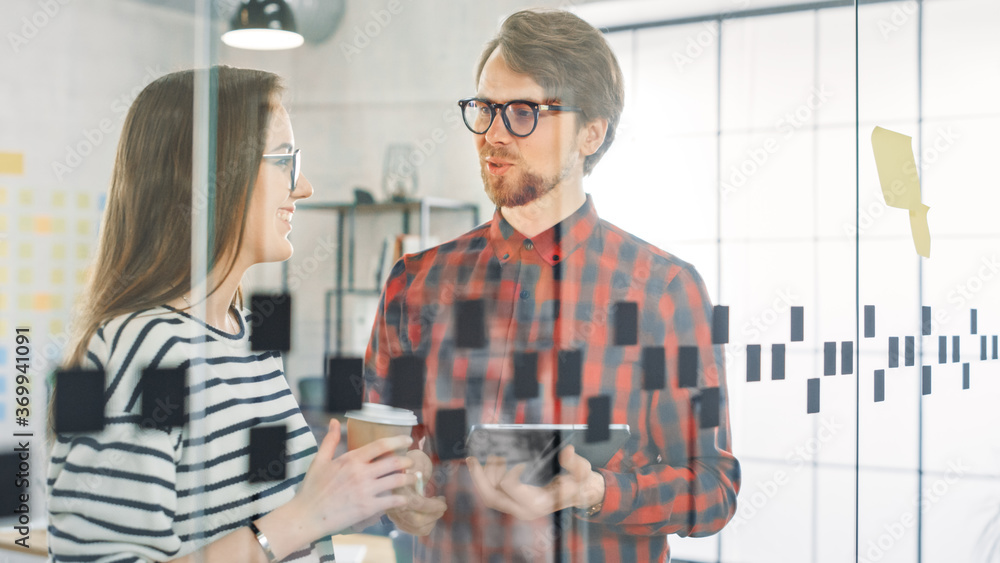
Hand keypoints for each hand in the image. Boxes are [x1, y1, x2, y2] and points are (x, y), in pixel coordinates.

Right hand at [289, 419, 415, 538]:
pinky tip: (405, 498)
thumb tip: (334, 421)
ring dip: (409, 479)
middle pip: (393, 462)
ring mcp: (366, 491)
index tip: (407, 440)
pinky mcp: (368, 508)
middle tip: (411, 462)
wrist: (306, 516)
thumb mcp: (319, 460)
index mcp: (351, 459)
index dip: (398, 441)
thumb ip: (330, 440)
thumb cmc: (312, 488)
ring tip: (414, 478)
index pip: (380, 445)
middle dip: (407, 461)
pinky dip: (402, 499)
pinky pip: (391, 501)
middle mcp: (361, 473)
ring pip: (396, 481)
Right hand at [386, 449, 447, 535]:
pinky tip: (430, 515)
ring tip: (436, 509)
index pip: (417, 503)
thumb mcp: (417, 460)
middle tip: (442, 506)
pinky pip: (413, 530)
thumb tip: (419, 477)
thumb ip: (418, 468)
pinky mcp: (397, 519)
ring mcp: (394, 513)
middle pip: (416, 520)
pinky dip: (425, 526)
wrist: (399, 467)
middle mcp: (393, 503)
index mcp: (398, 488)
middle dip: (434, 515)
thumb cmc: (412, 462)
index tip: (443, 501)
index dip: (433, 505)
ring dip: (431, 521)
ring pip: (416, 527)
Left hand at [465, 445, 604, 520]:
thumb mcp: (582, 471)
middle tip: (472, 458)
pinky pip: (492, 494)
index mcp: (537, 503)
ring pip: (489, 496)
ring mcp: (516, 508)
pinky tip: (487, 464)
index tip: (518, 459)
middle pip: (491, 497)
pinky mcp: (513, 504)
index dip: (508, 471)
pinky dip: (486, 480)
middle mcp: (523, 510)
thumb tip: (567, 451)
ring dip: (482, 476)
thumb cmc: (579, 481)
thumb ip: (575, 463)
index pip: (510, 487)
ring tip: (486, 456)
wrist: (579, 494)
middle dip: (479, 477)